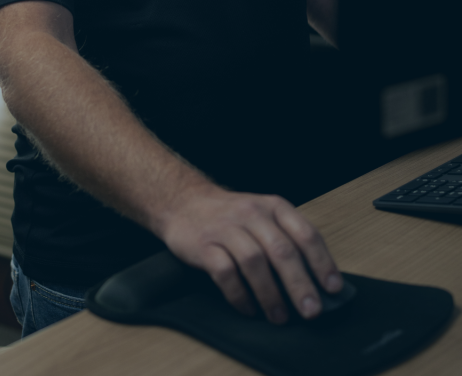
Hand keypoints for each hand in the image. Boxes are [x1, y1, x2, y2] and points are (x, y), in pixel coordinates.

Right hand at [159, 185, 342, 322]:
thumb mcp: (264, 217)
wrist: (185, 202)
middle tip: (311, 311)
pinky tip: (248, 308)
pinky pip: (225, 273)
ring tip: (280, 316)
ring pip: (255, 262)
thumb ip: (287, 240)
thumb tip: (316, 280)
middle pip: (282, 251)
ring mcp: (227, 228)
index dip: (322, 262)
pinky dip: (239, 295)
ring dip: (270, 294)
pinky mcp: (205, 245)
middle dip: (299, 284)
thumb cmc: (232, 216)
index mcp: (274, 207)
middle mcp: (252, 214)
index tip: (333, 288)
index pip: (305, 233)